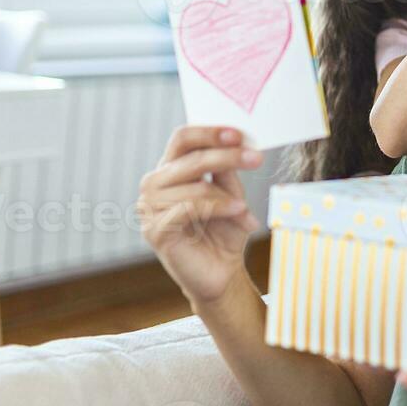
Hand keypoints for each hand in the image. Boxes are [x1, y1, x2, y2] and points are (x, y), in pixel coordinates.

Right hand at [136, 125, 262, 306]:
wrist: (221, 273)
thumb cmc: (225, 230)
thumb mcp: (231, 193)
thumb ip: (226, 170)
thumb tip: (235, 143)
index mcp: (170, 170)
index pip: (183, 138)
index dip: (210, 133)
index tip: (239, 134)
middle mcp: (154, 185)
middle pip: (191, 158)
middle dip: (227, 156)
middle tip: (256, 158)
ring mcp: (149, 208)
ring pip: (195, 185)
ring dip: (227, 195)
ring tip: (245, 208)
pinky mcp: (155, 230)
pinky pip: (190, 208)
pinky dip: (219, 208)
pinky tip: (239, 212)